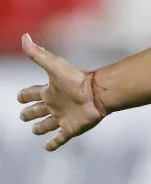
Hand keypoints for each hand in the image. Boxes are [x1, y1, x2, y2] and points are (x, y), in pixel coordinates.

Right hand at [17, 34, 106, 151]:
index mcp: (49, 91)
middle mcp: (54, 105)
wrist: (98, 93)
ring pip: (46, 125)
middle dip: (28, 113)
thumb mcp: (53, 66)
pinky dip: (53, 144)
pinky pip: (59, 139)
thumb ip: (38, 54)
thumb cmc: (76, 79)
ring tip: (35, 130)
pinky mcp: (70, 129)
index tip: (19, 96)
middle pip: (36, 111)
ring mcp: (62, 118)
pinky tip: (47, 147)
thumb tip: (25, 37)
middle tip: (24, 115)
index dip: (24, 95)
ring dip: (40, 129)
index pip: (31, 94)